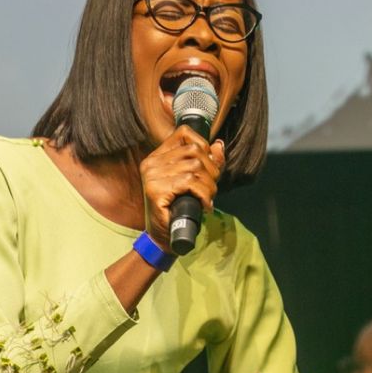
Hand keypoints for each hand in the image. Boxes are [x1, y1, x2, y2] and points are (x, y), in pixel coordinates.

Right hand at [140, 128, 224, 246]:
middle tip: (211, 189)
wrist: (163, 239)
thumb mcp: (194, 183)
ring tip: (208, 199)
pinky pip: (190, 182)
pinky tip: (205, 205)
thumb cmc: (178, 211)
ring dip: (209, 186)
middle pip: (194, 151)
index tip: (208, 168)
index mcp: (157, 157)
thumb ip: (206, 163)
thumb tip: (219, 145)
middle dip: (211, 171)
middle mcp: (152, 162)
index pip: (184, 134)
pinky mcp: (156, 190)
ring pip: (195, 167)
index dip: (203, 146)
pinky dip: (204, 195)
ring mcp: (152, 175)